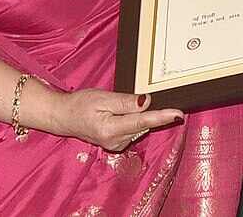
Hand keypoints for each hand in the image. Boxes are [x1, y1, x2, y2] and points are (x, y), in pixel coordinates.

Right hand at [55, 89, 182, 151]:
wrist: (64, 117)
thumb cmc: (80, 105)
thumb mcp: (102, 98)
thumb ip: (125, 102)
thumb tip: (146, 102)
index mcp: (111, 129)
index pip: (142, 122)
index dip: (161, 117)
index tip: (178, 114)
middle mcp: (115, 141)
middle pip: (142, 124)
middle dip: (148, 112)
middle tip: (133, 99)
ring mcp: (116, 145)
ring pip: (138, 127)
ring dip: (137, 115)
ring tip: (115, 105)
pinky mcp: (116, 144)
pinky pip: (132, 129)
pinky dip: (131, 120)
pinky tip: (117, 113)